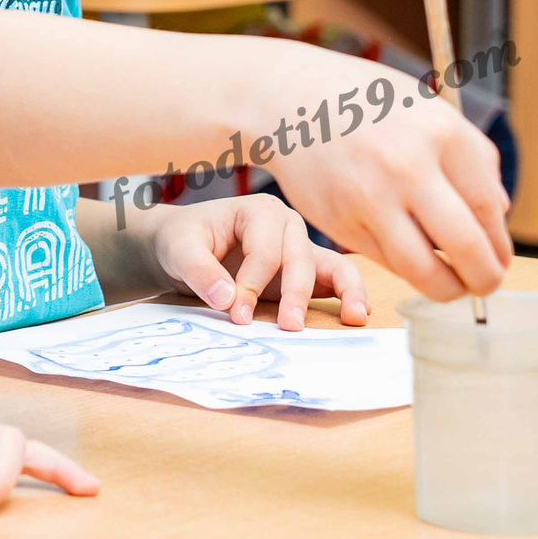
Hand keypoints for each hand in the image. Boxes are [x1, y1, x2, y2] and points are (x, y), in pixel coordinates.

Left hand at [145, 193, 367, 327]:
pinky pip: (336, 279)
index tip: (235, 313)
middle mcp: (287, 225)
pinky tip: (357, 314)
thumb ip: (200, 271)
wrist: (183, 247)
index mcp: (259, 210)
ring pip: (333, 265)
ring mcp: (301, 248)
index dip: (252, 283)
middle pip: (301, 259)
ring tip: (353, 318)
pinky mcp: (306, 272)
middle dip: (295, 294)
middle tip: (288, 328)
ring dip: (345, 292)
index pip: (265, 250)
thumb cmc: (183, 240)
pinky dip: (350, 294)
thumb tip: (228, 299)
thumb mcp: (179, 249)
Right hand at [255, 45, 510, 301]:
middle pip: (465, 246)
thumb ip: (473, 157)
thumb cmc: (369, 103)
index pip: (487, 207)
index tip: (501, 259)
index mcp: (440, 132)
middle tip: (487, 284)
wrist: (291, 100)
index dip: (500, 244)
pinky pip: (387, 263)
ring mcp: (370, 198)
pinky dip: (407, 269)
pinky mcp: (340, 224)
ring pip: (423, 270)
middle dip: (484, 278)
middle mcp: (407, 167)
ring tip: (454, 285)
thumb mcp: (430, 109)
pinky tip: (414, 259)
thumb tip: (499, 215)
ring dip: (447, 289)